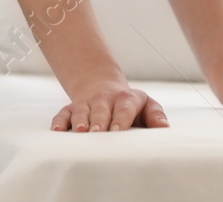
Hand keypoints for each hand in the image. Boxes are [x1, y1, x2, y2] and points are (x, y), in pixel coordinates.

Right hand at [51, 79, 170, 131]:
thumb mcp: (146, 105)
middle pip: (101, 110)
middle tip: (98, 133)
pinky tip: (57, 132)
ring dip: (80, 121)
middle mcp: (104, 99)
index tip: (118, 131)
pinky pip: (62, 114)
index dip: (120, 119)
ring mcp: (86, 103)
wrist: (104, 88)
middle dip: (99, 121)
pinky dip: (59, 122)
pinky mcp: (71, 108)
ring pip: (81, 111)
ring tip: (79, 131)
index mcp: (125, 99)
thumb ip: (155, 115)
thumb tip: (164, 128)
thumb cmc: (130, 105)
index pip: (124, 109)